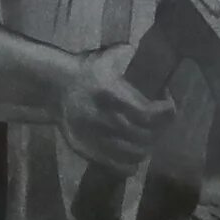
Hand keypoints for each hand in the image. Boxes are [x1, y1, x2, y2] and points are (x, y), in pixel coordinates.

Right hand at [58, 44, 175, 171]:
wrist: (52, 88)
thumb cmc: (84, 71)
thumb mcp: (106, 56)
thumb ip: (128, 53)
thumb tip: (149, 51)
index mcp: (112, 96)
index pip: (150, 114)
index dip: (166, 111)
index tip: (167, 101)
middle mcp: (107, 120)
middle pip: (147, 136)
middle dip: (159, 128)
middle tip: (158, 119)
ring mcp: (98, 139)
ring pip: (137, 154)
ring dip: (147, 145)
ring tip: (147, 134)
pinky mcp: (90, 151)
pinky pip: (121, 167)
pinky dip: (132, 163)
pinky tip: (133, 151)